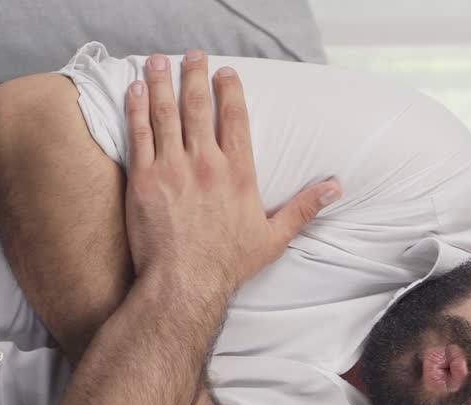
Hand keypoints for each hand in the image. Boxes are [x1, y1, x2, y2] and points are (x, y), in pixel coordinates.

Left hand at [123, 51, 340, 292]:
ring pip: (167, 113)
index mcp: (238, 173)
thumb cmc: (227, 265)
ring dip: (162, 83)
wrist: (185, 283)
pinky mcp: (144, 179)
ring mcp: (173, 168)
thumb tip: (335, 188)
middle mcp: (207, 163)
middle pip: (200, 106)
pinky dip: (137, 109)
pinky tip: (134, 91)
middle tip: (193, 56)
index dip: (231, 91)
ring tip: (158, 61)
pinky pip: (140, 134)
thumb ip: (304, 208)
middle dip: (196, 75)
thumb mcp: (274, 238)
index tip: (227, 73)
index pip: (236, 119)